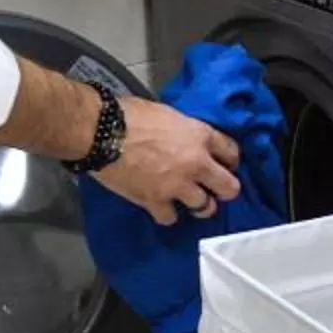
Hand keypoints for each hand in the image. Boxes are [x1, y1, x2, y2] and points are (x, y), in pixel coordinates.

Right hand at [96, 97, 243, 226]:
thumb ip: (183, 131)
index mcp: (199, 135)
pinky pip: (170, 218)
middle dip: (225, 189)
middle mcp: (196, 163)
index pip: (231, 151)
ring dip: (199, 205)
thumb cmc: (129, 114)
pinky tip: (161, 207)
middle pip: (229, 187)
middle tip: (216, 190)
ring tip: (190, 202)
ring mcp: (177, 185)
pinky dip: (166, 214)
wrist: (101, 131)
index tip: (224, 164)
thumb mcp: (167, 114)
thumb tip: (182, 139)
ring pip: (205, 207)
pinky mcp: (155, 201)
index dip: (230, 160)